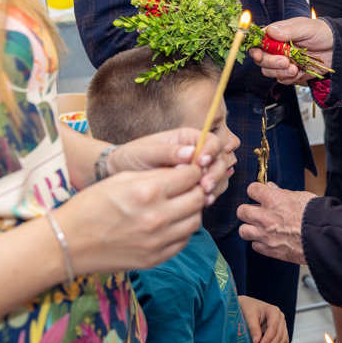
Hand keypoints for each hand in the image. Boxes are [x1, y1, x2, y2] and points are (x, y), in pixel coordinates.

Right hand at [58, 166, 204, 272]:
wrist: (68, 242)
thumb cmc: (90, 206)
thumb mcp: (121, 179)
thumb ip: (155, 175)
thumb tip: (184, 172)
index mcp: (148, 191)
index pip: (191, 176)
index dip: (193, 171)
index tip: (188, 172)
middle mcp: (157, 217)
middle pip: (197, 199)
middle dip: (195, 189)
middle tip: (186, 188)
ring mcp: (158, 241)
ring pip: (195, 221)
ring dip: (190, 211)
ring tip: (177, 206)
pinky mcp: (155, 258)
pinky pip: (183, 241)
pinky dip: (181, 230)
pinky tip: (169, 224)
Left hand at [111, 127, 227, 202]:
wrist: (123, 175)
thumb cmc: (133, 157)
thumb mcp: (147, 151)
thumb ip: (168, 151)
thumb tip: (191, 153)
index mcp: (188, 138)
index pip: (211, 141)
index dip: (211, 151)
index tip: (201, 162)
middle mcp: (198, 153)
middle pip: (219, 160)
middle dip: (215, 173)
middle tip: (205, 185)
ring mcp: (198, 171)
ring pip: (218, 177)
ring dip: (214, 187)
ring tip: (204, 197)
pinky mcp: (195, 187)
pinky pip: (210, 191)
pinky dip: (209, 197)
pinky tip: (201, 204)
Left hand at [237, 295, 288, 342]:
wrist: (248, 305)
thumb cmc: (248, 308)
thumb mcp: (248, 316)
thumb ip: (253, 328)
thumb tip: (257, 342)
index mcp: (273, 311)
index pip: (274, 327)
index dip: (268, 339)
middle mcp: (280, 317)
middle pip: (280, 335)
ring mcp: (282, 324)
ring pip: (283, 339)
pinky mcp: (281, 330)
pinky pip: (284, 341)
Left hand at [238, 182, 313, 264]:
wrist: (324, 237)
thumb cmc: (315, 215)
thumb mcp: (300, 196)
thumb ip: (281, 193)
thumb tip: (271, 187)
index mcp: (272, 199)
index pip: (251, 189)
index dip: (255, 191)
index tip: (258, 194)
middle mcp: (264, 217)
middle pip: (241, 211)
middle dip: (247, 210)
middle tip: (255, 212)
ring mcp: (265, 235)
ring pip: (243, 230)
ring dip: (250, 228)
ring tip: (258, 228)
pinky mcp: (269, 250)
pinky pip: (254, 246)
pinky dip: (259, 243)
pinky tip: (268, 240)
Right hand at [248, 17, 333, 85]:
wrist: (337, 49)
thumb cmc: (322, 33)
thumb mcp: (307, 28)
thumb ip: (289, 30)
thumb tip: (271, 31)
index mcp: (277, 34)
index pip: (259, 41)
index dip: (256, 49)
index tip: (260, 54)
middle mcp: (277, 48)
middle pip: (261, 59)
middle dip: (271, 63)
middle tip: (285, 62)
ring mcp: (283, 61)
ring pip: (269, 71)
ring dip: (280, 72)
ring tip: (294, 68)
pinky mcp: (290, 72)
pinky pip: (282, 79)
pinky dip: (289, 78)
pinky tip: (299, 72)